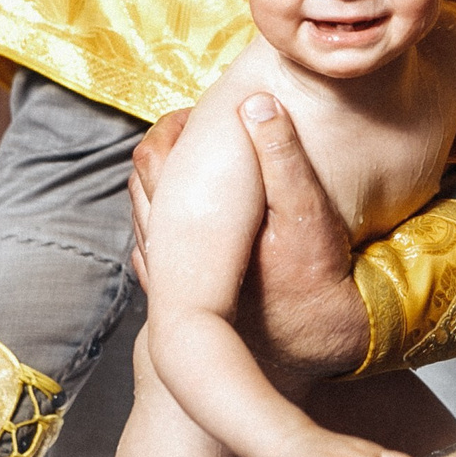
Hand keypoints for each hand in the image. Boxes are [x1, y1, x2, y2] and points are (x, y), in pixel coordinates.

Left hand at [128, 95, 368, 380]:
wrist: (305, 352)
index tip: (201, 111)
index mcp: (189, 225)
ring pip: (146, 216)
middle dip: (166, 149)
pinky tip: (197, 210)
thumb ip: (282, 159)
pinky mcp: (182, 294)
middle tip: (196, 127)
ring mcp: (170, 276)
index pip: (156, 157)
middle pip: (143, 183)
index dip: (174, 126)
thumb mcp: (306, 215)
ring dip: (165, 184)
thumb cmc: (312, 286)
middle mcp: (168, 251)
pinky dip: (168, 218)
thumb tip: (257, 104)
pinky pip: (156, 246)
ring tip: (196, 163)